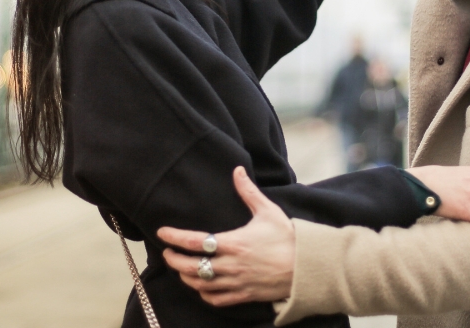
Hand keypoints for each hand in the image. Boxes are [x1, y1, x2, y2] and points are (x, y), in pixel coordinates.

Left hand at [158, 167, 294, 306]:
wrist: (307, 267)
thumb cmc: (288, 237)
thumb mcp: (268, 211)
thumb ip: (248, 192)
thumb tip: (237, 170)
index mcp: (234, 243)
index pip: (194, 241)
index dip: (174, 237)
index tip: (162, 233)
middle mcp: (231, 265)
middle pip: (191, 266)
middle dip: (174, 260)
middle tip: (167, 254)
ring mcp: (236, 282)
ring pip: (200, 284)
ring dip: (186, 277)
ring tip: (180, 269)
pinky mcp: (244, 295)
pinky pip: (216, 299)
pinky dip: (204, 294)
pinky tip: (201, 287)